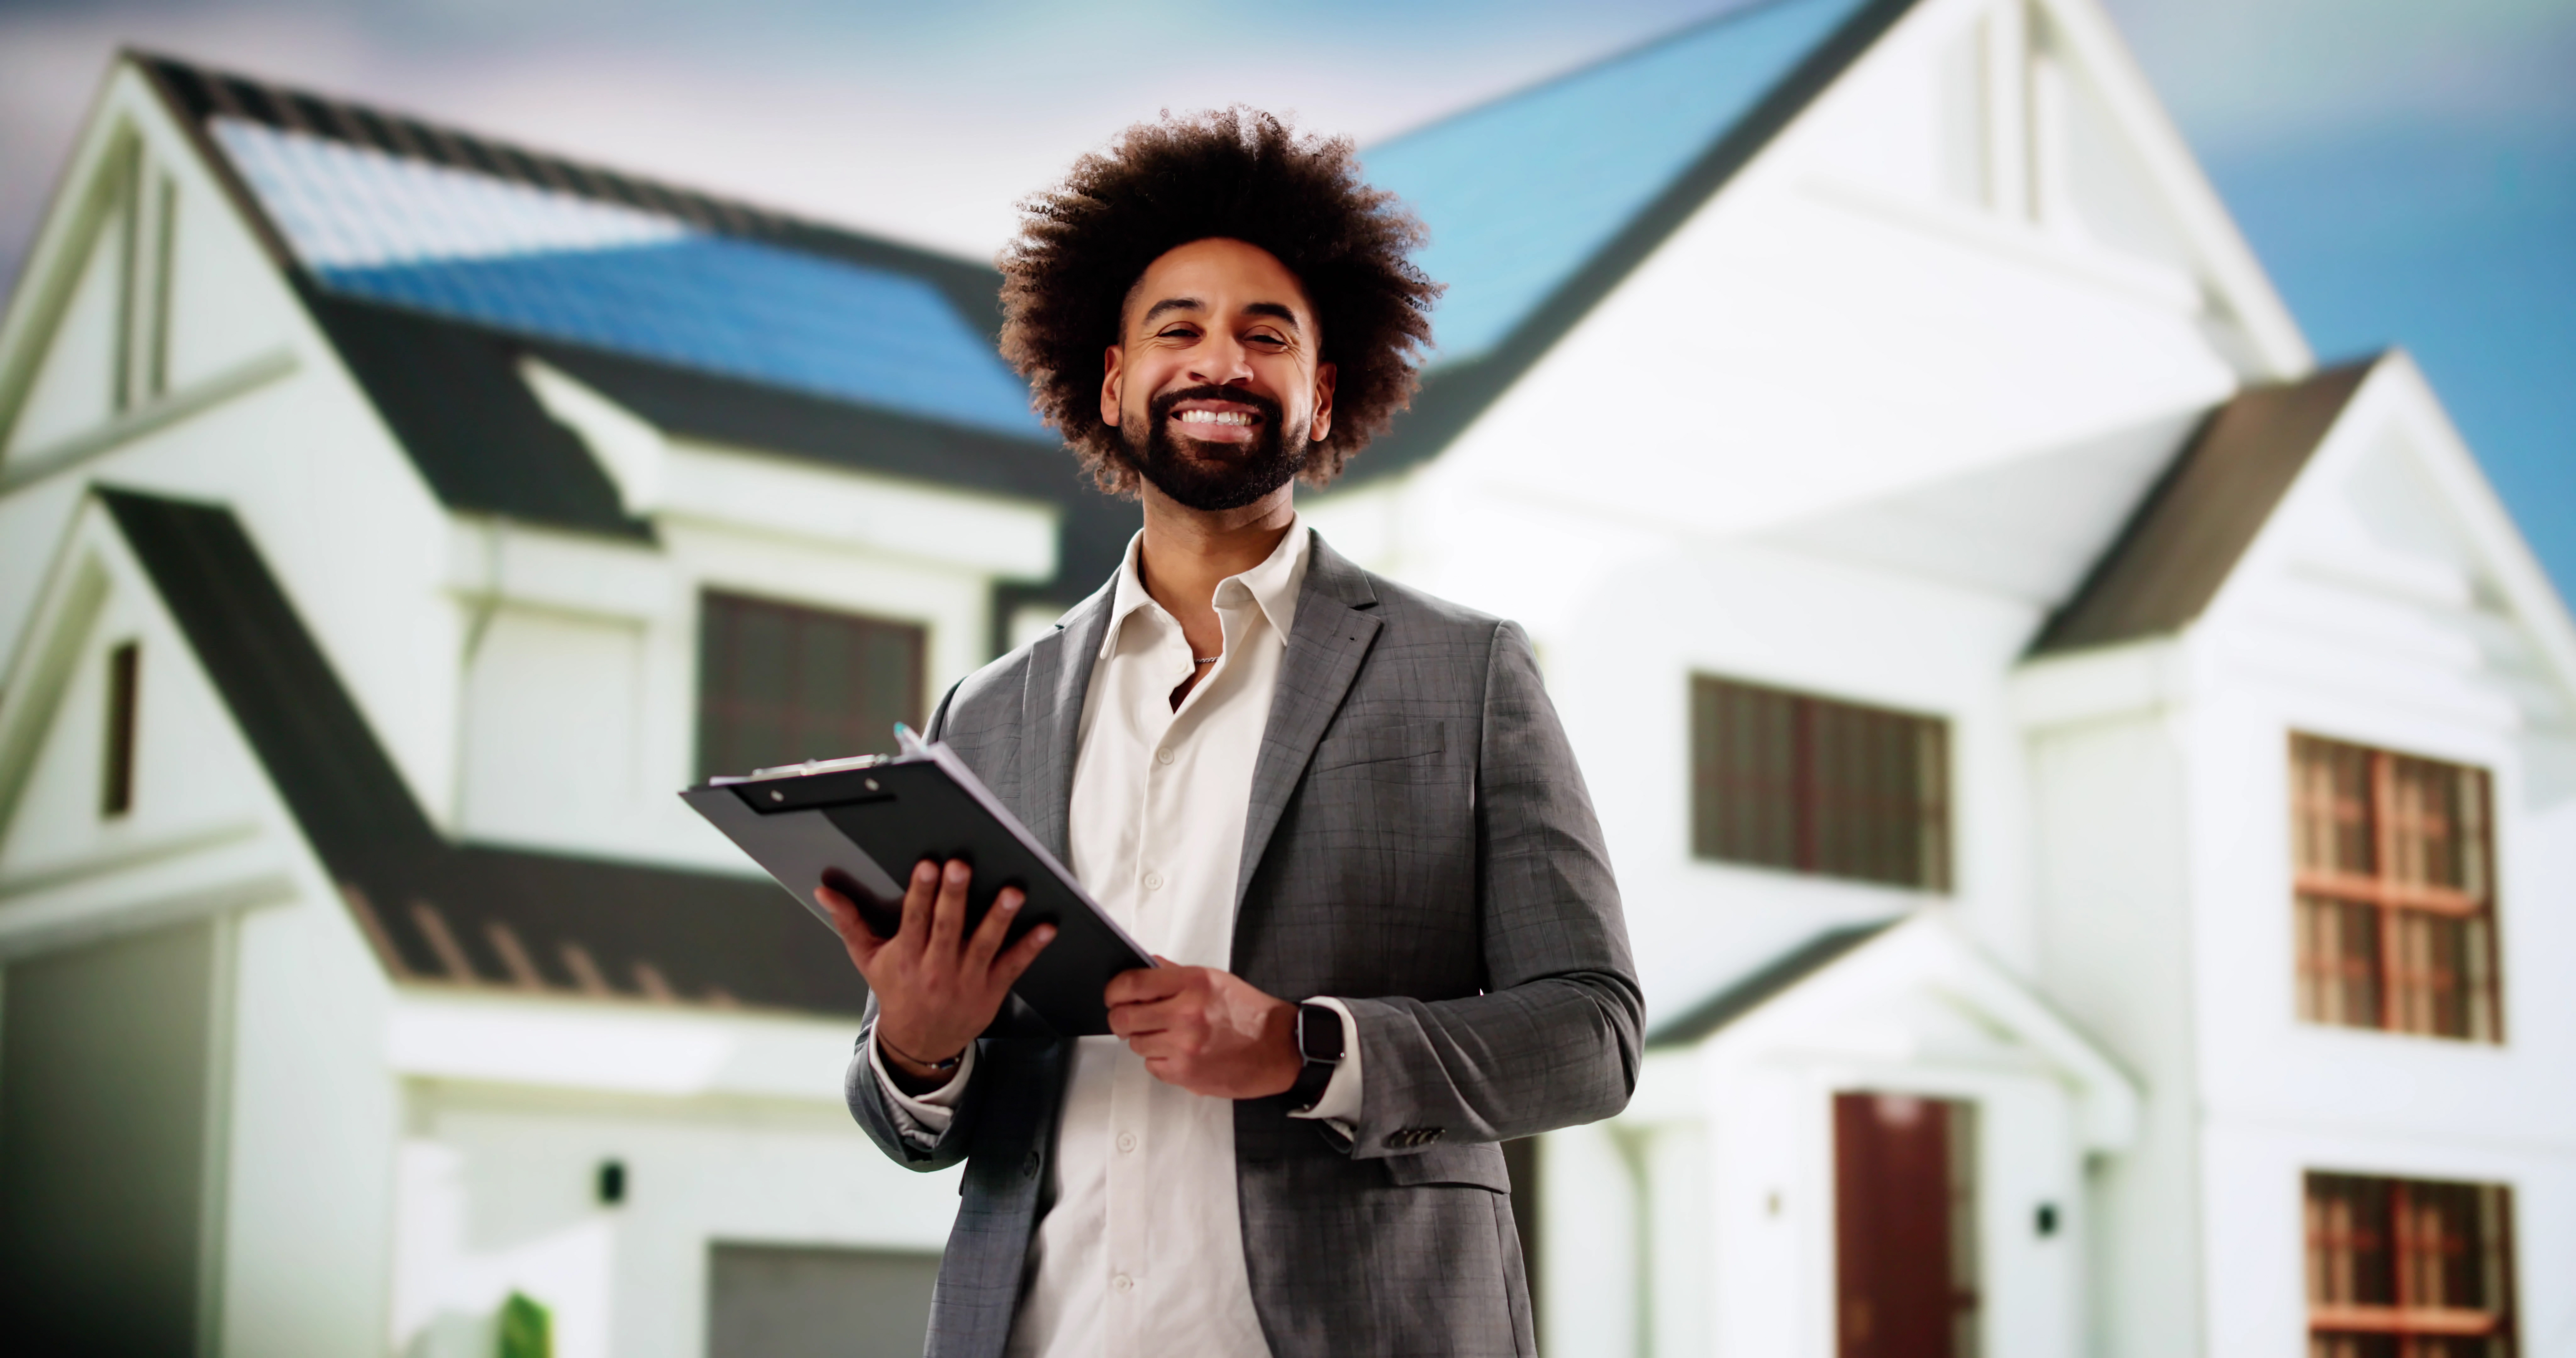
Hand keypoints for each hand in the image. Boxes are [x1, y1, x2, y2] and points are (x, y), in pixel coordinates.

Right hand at [817, 859, 1053, 1090]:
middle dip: (954, 897)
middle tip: (962, 867)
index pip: (914, 920)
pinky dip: (1031, 946)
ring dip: (999, 917)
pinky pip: (1014, 965)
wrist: (920, 1042)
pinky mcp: (992, 989)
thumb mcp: (868, 958)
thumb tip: (824, 891)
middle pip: (947, 928)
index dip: (920, 892)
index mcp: (907, 957)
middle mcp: (936, 968)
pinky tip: (1047, 926)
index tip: (928, 866)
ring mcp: (967, 979)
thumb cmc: (896, 990)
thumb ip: (849, 922)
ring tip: (1013, 892)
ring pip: (985, 944)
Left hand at [1105, 958, 1300, 1098]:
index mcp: (1193, 984)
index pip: (1131, 984)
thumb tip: (1145, 965)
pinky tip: (1180, 1053)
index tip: (1113, 995)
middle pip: (1124, 1018)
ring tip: (1168, 1035)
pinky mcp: (1186, 1074)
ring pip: (1136, 1044)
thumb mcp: (1214, 979)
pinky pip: (1152, 1066)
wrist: (1279, 1048)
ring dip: (1145, 1039)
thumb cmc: (1249, 1013)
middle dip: (1121, 1018)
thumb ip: (1175, 973)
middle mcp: (1186, 1014)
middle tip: (1130, 1018)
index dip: (1113, 991)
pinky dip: (1160, 1060)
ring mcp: (1184, 1047)